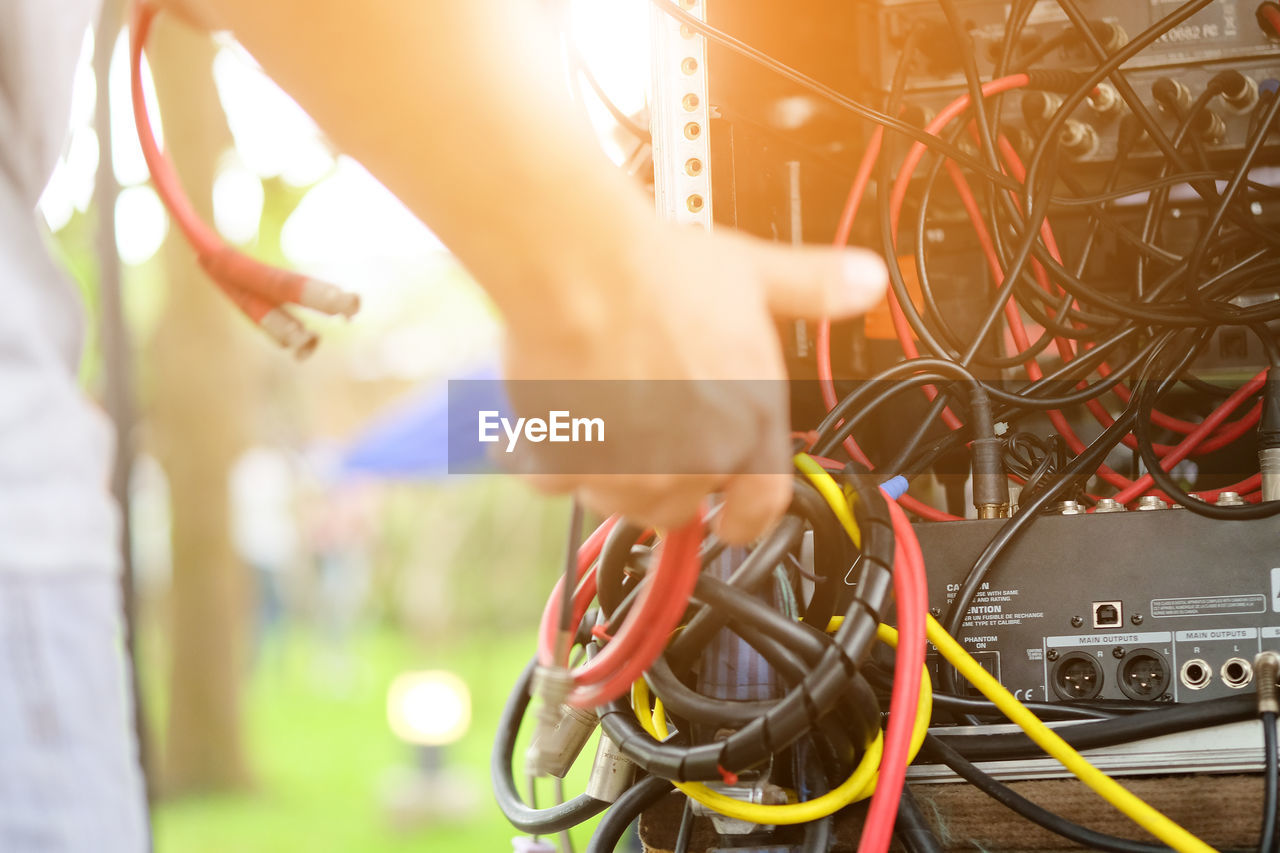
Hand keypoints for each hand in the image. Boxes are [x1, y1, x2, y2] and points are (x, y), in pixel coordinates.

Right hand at [502, 219, 886, 543]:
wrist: (582, 269)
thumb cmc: (660, 272)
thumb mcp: (755, 274)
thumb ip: (814, 289)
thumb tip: (865, 282)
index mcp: (747, 426)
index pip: (761, 506)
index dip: (744, 518)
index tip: (728, 520)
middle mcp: (694, 462)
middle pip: (679, 504)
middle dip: (661, 476)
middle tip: (642, 426)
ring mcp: (629, 473)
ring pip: (617, 499)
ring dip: (606, 471)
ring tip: (599, 411)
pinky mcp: (568, 469)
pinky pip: (555, 480)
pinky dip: (550, 456)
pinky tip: (554, 413)